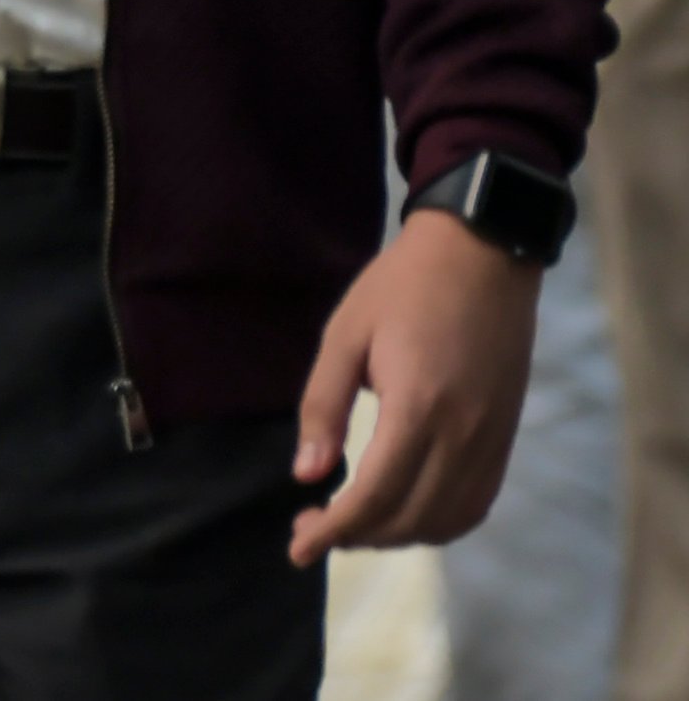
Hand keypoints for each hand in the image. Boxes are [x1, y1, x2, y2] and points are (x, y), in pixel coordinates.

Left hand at [289, 209, 541, 562]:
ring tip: (350, 523)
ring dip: (397, 535)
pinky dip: (437, 522)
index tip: (297, 547)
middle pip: (410, 519)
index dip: (334, 531)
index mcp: (419, 407)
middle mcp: (464, 434)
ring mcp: (492, 440)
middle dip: (357, 538)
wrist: (483, 255)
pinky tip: (401, 512)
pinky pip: (475, 503)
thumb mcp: (344, 334)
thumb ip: (322, 406)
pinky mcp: (505, 437)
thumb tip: (308, 474)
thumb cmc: (402, 286)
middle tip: (310, 529)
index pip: (374, 496)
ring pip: (447, 520)